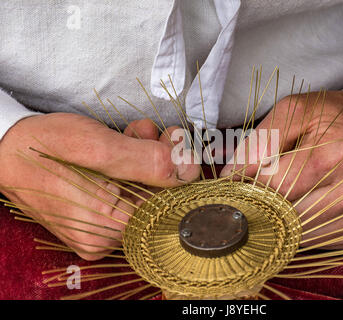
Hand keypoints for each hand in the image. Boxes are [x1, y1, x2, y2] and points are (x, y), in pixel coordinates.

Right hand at [0, 113, 199, 259]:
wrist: (5, 150)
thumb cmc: (44, 146)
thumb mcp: (98, 146)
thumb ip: (147, 162)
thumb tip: (189, 170)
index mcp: (107, 225)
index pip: (167, 205)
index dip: (176, 171)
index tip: (175, 142)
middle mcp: (104, 237)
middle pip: (155, 200)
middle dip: (161, 160)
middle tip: (158, 132)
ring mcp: (98, 231)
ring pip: (141, 194)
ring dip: (147, 159)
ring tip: (137, 133)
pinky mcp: (93, 220)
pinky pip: (125, 195)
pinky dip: (130, 168)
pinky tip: (125, 145)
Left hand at [221, 80, 342, 248]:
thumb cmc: (334, 117)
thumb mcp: (294, 110)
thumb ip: (260, 142)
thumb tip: (231, 178)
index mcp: (338, 151)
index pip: (275, 185)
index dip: (249, 187)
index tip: (237, 186)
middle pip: (289, 214)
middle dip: (265, 205)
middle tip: (256, 194)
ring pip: (303, 233)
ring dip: (285, 220)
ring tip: (286, 197)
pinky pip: (323, 240)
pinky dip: (307, 228)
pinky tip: (309, 206)